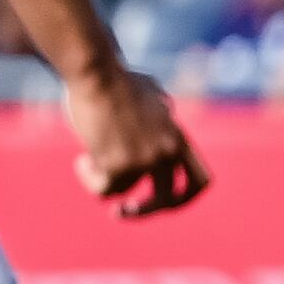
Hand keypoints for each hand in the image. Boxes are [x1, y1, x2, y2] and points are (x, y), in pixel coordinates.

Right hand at [64, 63, 209, 218]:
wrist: (97, 73)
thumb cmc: (117, 78)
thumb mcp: (152, 92)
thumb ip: (162, 110)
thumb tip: (166, 112)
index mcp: (178, 137)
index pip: (201, 181)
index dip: (185, 198)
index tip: (165, 203)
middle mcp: (167, 152)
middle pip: (167, 200)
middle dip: (142, 211)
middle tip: (123, 211)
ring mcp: (144, 160)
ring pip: (123, 192)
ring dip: (103, 179)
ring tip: (89, 157)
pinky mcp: (118, 165)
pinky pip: (103, 189)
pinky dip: (90, 179)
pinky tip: (82, 159)